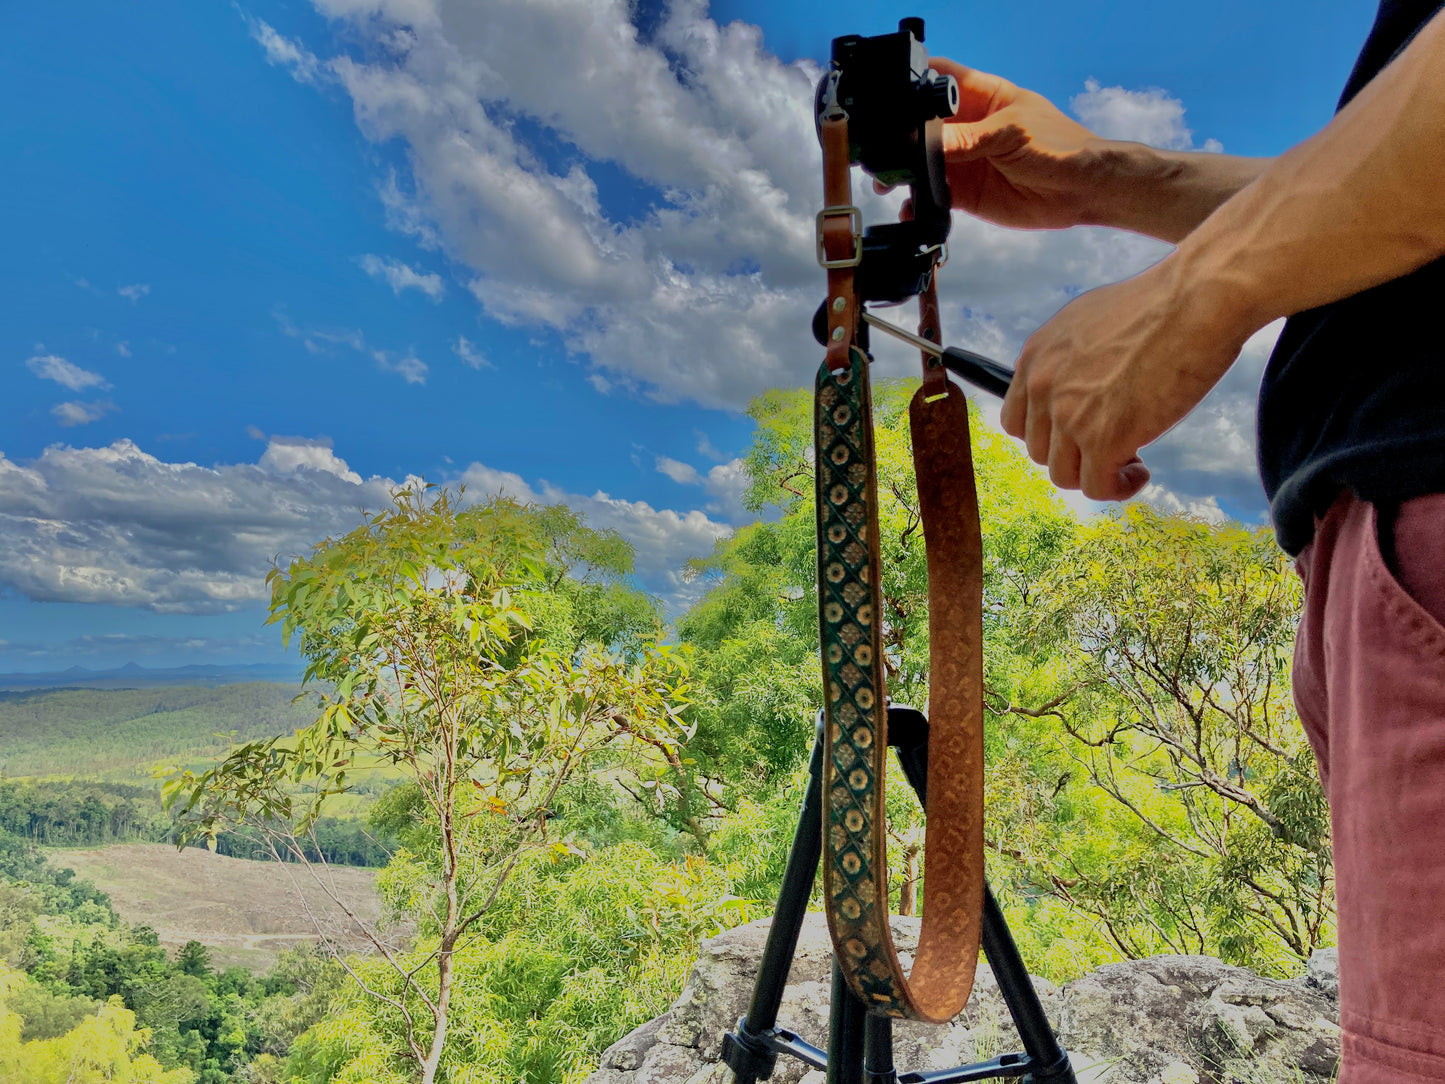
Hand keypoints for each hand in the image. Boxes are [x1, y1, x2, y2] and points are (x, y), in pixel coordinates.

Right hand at [910, 59, 1112, 230]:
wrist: (1081, 191)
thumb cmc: (1058, 146)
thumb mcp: (1011, 133)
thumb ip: (968, 138)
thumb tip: (928, 143)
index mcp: (981, 98)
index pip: (941, 79)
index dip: (916, 82)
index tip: (892, 96)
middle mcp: (967, 128)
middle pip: (923, 125)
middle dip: (902, 136)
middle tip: (887, 150)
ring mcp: (964, 161)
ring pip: (923, 163)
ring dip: (906, 172)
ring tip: (892, 182)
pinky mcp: (965, 193)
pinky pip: (934, 196)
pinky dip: (919, 202)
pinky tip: (912, 206)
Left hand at [999, 260, 1246, 499]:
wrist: (1195, 298)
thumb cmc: (1159, 305)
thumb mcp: (1089, 321)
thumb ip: (1070, 359)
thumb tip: (1076, 389)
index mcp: (1035, 356)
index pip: (1016, 421)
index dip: (1048, 435)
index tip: (1078, 434)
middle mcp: (1043, 386)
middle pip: (1040, 451)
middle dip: (1075, 455)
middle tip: (1113, 444)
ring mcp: (1069, 414)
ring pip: (1064, 475)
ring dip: (1095, 475)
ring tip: (1129, 461)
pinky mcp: (1102, 438)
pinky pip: (1096, 486)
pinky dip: (1117, 488)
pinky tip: (1139, 474)